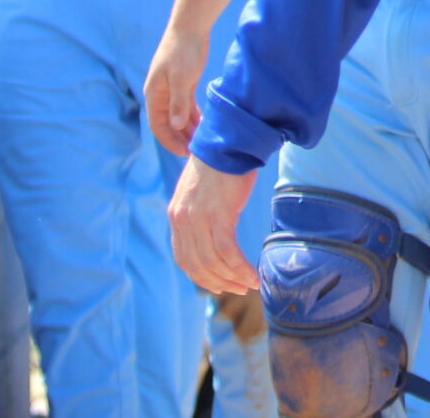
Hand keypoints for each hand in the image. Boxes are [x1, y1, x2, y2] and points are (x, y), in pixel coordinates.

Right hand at [145, 27, 210, 157]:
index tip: (183, 152)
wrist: (191, 27)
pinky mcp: (185, 82)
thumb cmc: (183, 51)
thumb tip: (175, 125)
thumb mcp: (182, 78)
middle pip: (168, 123)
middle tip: (194, 152)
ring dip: (187, 128)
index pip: (158, 125)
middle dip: (179, 137)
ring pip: (178, 115)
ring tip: (200, 142)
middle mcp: (161, 94)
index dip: (169, 140)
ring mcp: (172, 88)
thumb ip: (179, 102)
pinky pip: (187, 105)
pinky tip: (203, 125)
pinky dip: (194, 116)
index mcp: (154, 94)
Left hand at [169, 156, 259, 294]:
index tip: (219, 283)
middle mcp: (183, 220)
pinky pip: (228, 252)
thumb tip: (212, 232)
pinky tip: (253, 274)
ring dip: (232, 278)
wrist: (228, 141)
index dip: (201, 276)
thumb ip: (199, 213)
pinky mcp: (218, 215)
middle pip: (198, 265)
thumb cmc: (220, 164)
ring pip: (213, 262)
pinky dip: (240, 268)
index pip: (183, 258)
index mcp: (176, 216)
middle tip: (238, 289)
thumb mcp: (200, 192)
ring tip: (249, 284)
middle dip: (218, 282)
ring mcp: (199, 218)